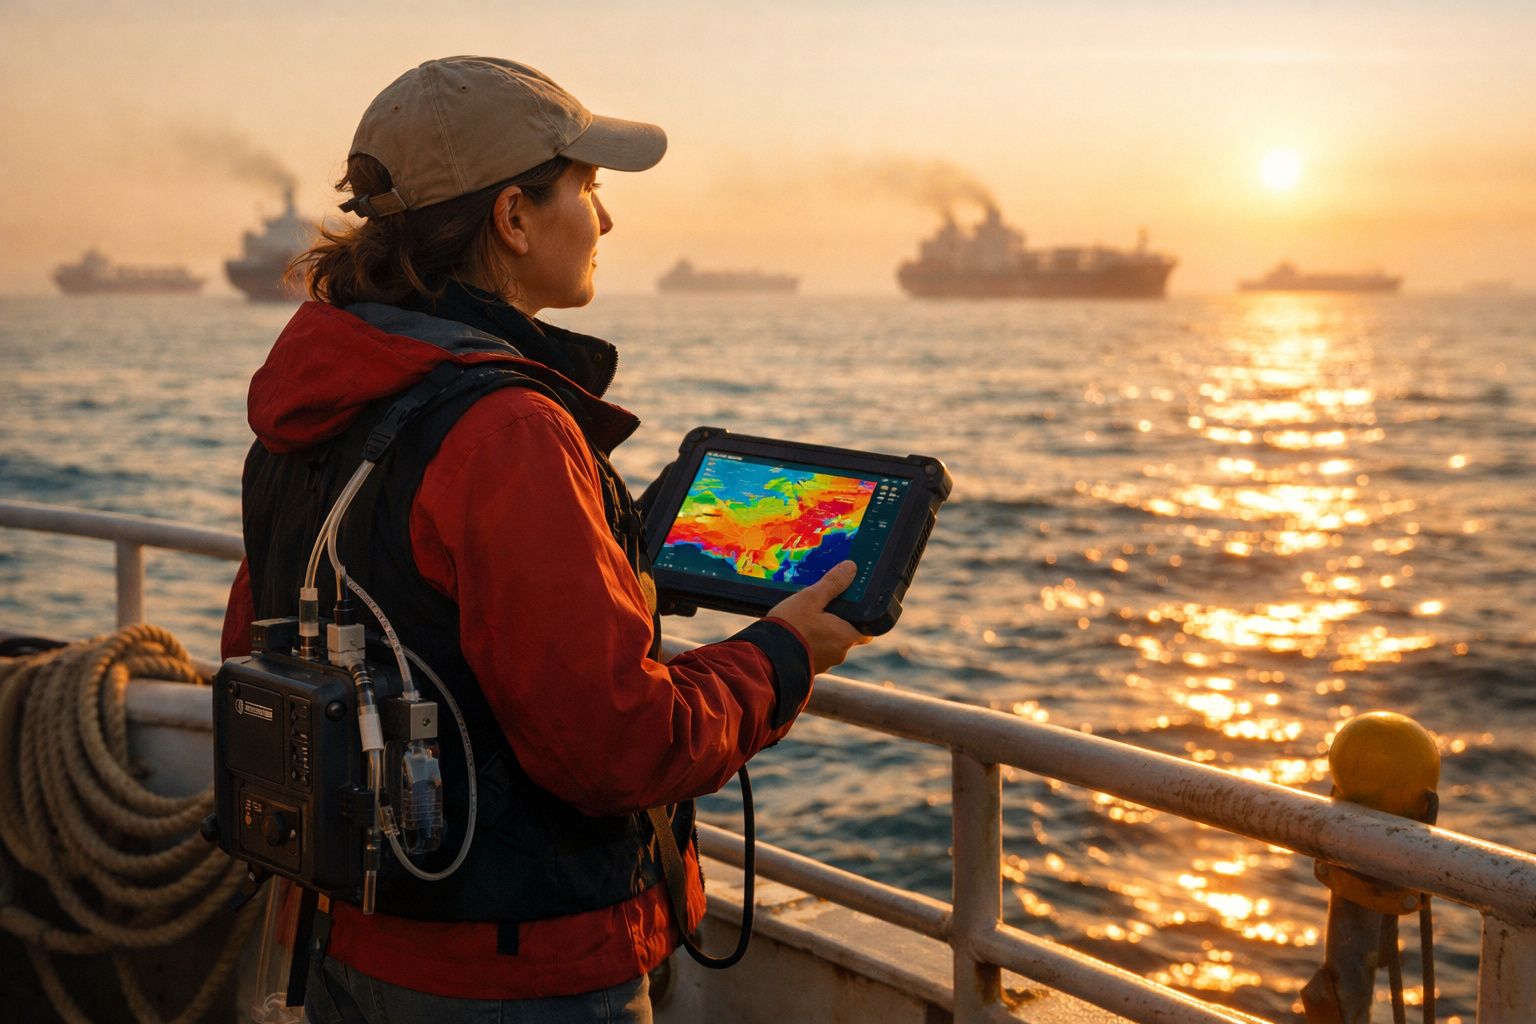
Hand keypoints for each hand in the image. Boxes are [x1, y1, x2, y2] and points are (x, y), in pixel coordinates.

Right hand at [766, 560, 872, 674]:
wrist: (766, 657)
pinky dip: (810, 644)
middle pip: (846, 636)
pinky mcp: (809, 669)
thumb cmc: (791, 626)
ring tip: (806, 619)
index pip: (866, 630)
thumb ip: (832, 584)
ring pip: (830, 645)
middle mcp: (839, 653)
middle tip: (823, 609)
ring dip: (822, 634)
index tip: (850, 609)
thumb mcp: (810, 598)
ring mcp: (824, 663)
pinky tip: (797, 633)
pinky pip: (815, 653)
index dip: (861, 619)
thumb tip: (851, 568)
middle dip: (837, 624)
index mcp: (846, 636)